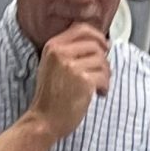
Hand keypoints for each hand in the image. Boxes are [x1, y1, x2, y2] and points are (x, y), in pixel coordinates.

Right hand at [29, 25, 110, 140]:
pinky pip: (104, 76)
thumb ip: (67, 51)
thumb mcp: (51, 66)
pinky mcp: (83, 80)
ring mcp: (72, 66)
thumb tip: (98, 42)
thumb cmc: (50, 97)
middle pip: (95, 45)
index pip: (82, 29)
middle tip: (102, 74)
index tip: (104, 46)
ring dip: (105, 75)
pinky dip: (105, 86)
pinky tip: (99, 94)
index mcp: (53, 46)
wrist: (44, 121)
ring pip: (102, 61)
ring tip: (98, 87)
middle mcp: (61, 53)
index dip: (97, 36)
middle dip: (103, 60)